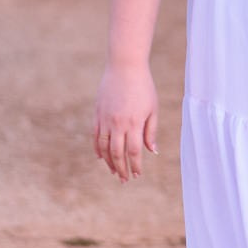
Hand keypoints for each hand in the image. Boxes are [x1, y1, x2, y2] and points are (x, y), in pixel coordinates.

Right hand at [93, 60, 158, 181]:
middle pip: (117, 153)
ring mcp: (105, 119)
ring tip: (114, 172)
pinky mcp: (97, 114)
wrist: (124, 67)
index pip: (133, 152)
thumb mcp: (152, 108)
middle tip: (125, 180)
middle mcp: (117, 124)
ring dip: (109, 162)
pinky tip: (101, 157)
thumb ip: (151, 131)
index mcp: (133, 123)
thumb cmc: (143, 87)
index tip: (138, 174)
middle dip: (121, 169)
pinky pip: (95, 136)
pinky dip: (97, 149)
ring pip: (104, 147)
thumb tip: (152, 151)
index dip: (135, 165)